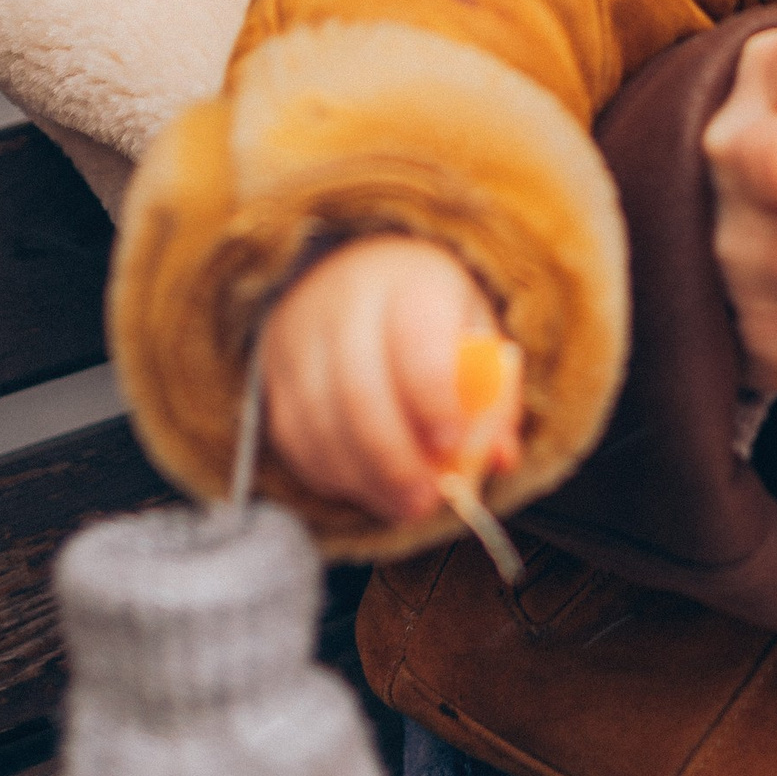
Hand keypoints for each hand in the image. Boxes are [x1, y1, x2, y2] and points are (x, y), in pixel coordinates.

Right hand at [261, 236, 513, 527]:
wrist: (352, 271)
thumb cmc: (426, 311)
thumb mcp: (473, 328)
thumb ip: (492, 394)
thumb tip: (501, 457)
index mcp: (410, 284)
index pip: (415, 340)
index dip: (433, 397)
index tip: (452, 443)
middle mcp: (346, 305)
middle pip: (359, 390)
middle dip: (395, 459)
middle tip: (425, 500)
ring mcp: (301, 340)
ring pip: (321, 424)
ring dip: (363, 478)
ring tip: (401, 503)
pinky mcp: (274, 375)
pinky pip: (293, 439)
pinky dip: (331, 473)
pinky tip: (364, 484)